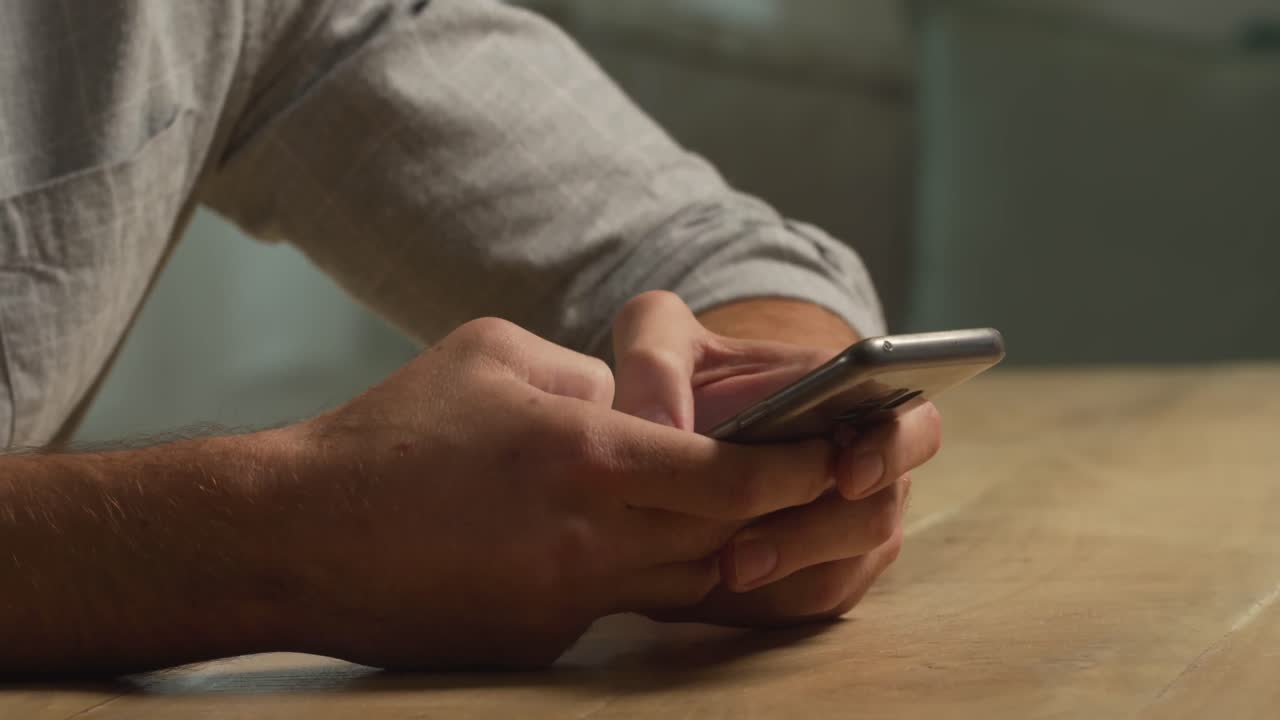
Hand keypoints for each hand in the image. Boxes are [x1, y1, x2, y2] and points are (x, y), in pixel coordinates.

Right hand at [271, 318, 842, 668]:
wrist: (300, 536)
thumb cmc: (392, 432)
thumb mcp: (492, 354)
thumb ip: (583, 375)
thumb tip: (635, 405)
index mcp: (587, 456)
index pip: (729, 474)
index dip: (795, 468)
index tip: (836, 455)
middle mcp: (591, 539)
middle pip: (726, 537)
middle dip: (787, 515)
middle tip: (829, 491)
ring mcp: (568, 601)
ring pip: (685, 584)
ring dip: (723, 552)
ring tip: (751, 521)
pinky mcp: (541, 642)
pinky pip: (621, 608)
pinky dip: (645, 578)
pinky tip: (631, 549)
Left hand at [611, 292, 941, 625]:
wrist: (676, 430)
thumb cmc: (687, 375)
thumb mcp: (661, 339)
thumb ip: (654, 361)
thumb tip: (656, 426)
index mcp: (857, 398)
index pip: (912, 424)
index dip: (891, 452)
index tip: (846, 474)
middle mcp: (868, 470)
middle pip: (875, 517)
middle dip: (811, 539)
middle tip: (742, 555)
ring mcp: (846, 530)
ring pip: (841, 573)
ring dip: (784, 580)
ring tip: (722, 574)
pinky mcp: (817, 576)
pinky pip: (806, 605)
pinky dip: (763, 605)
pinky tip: (711, 593)